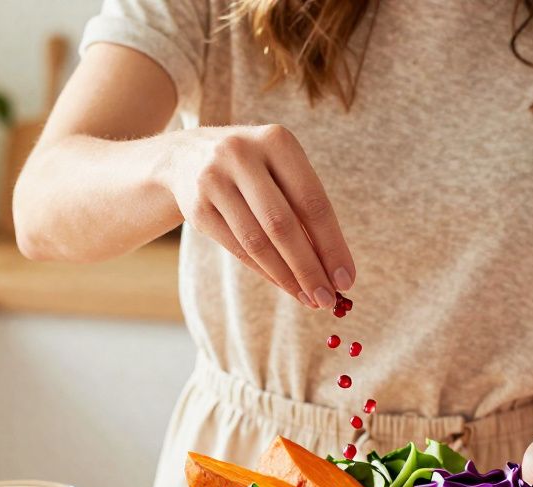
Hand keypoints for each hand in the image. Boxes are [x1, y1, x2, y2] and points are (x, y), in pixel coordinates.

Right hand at [160, 124, 354, 308]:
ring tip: (309, 298)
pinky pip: (237, 249)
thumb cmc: (253, 170)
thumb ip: (306, 209)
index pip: (312, 201)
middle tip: (328, 299)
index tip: (346, 279)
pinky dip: (265, 272)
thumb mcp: (280, 170)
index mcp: (276, 141)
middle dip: (309, 268)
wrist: (185, 157)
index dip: (332, 245)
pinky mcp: (197, 207)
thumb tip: (335, 268)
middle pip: (282, 225)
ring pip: (257, 242)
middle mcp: (242, 155)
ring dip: (287, 277)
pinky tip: (284, 285)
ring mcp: (214, 180)